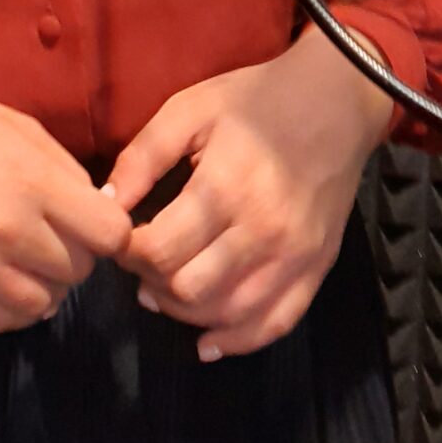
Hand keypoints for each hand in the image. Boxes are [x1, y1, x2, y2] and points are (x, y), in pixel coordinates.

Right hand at [0, 63, 131, 332]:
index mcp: (30, 181)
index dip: (109, 230)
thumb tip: (105, 212)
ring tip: (23, 256)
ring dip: (43, 284)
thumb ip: (66, 172)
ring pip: (44, 304)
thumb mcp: (17, 127)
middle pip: (80, 271)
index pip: (110, 234)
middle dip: (74, 253)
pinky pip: (2, 321)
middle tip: (49, 233)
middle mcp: (4, 230)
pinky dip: (10, 304)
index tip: (93, 223)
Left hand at [103, 27, 396, 359]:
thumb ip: (142, 157)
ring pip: (226, 313)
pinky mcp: (316, 267)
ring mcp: (295, 255)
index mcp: (226, 186)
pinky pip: (276, 322)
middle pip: (188, 289)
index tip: (122, 239)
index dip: (127, 254)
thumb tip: (104, 205)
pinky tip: (207, 342)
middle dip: (151, 283)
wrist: (337, 101)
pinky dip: (238, 341)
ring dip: (184, 314)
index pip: (160, 251)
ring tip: (165, 292)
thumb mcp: (189, 109)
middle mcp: (263, 229)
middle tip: (144, 261)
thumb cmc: (257, 100)